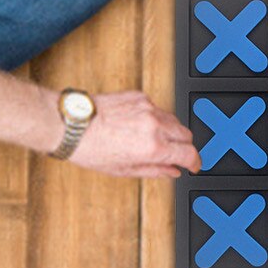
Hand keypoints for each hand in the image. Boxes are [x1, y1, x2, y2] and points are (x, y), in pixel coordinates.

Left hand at [69, 90, 200, 179]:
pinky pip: (157, 108)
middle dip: (183, 147)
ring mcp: (148, 107)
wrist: (72, 124)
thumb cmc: (90, 148)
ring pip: (174, 120)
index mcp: (152, 147)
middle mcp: (154, 125)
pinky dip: (155, 118)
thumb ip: (154, 170)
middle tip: (172, 155)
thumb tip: (172, 171)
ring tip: (153, 141)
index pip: (189, 154)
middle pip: (186, 135)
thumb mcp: (123, 170)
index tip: (193, 166)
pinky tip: (139, 126)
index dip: (195, 163)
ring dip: (171, 132)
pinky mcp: (139, 96)